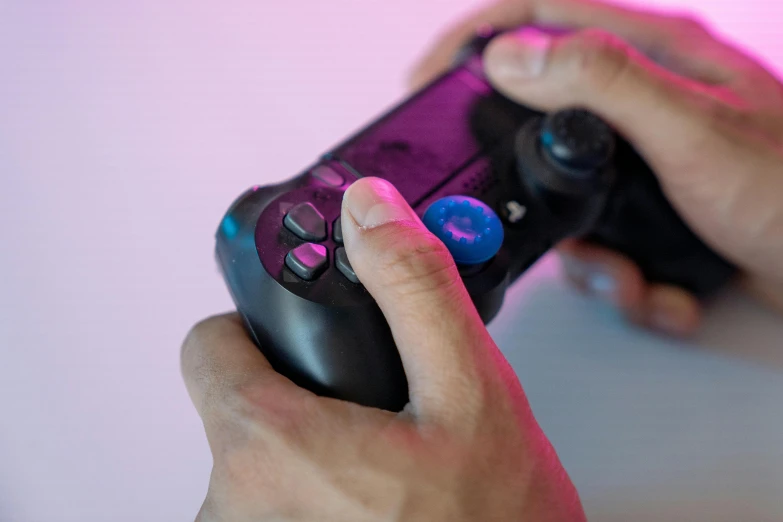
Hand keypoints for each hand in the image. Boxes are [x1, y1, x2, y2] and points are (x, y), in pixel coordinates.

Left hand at [182, 178, 585, 520]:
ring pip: (260, 460)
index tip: (301, 340)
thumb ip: (415, 288)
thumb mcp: (473, 392)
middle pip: (239, 406)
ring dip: (316, 451)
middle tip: (374, 414)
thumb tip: (370, 208)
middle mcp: (234, 511)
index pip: (207, 347)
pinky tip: (375, 506)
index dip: (256, 329)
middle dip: (304, 396)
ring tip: (385, 467)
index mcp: (266, 449)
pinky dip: (316, 496)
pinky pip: (274, 506)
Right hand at [410, 0, 782, 336]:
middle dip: (518, 174)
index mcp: (652, 56)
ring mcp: (648, 163)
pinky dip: (623, 277)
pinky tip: (664, 289)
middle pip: (540, 115)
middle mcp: (644, 104)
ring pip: (568, 196)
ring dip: (586, 250)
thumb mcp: (689, 129)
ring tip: (630, 276)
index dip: (476, 38)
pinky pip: (605, 239)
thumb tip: (509, 56)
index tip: (428, 78)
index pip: (541, 16)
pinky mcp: (654, 211)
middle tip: (498, 206)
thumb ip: (599, 82)